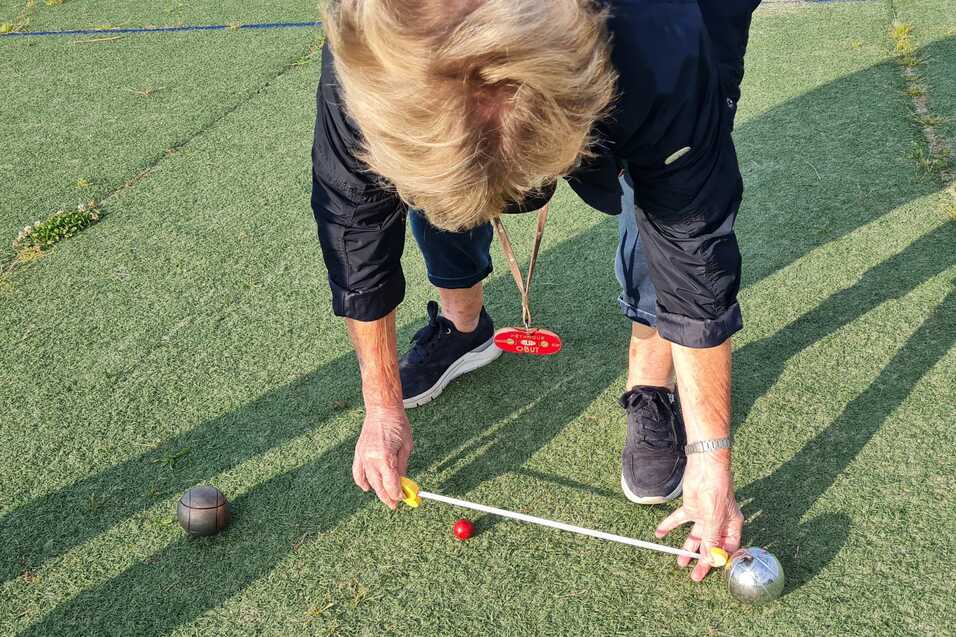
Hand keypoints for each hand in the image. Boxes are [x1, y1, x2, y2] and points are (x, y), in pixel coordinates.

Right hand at [352, 407, 413, 508]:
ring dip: (377, 491)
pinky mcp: (358, 453)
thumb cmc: (398, 425)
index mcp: (385, 457)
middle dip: (388, 497)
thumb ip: (403, 466)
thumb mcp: (407, 446)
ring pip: (369, 481)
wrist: (382, 409)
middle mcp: (371, 459)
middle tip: (395, 504)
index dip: (398, 494)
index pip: (391, 484)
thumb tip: (403, 483)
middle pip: (379, 485)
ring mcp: (362, 456)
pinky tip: (367, 488)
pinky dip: (361, 482)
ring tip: (386, 497)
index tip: (403, 498)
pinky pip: (357, 472)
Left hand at [655, 450, 742, 580]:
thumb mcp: (714, 518)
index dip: (719, 560)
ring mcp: (704, 516)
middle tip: (694, 574)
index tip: (709, 570)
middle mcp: (718, 523)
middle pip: (710, 545)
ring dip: (687, 548)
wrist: (705, 467)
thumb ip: (711, 538)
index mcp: (731, 526)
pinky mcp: (691, 508)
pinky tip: (659, 533)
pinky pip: (678, 520)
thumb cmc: (717, 489)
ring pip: (695, 537)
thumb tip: (709, 559)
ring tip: (679, 562)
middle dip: (701, 559)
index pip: (727, 549)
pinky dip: (668, 526)